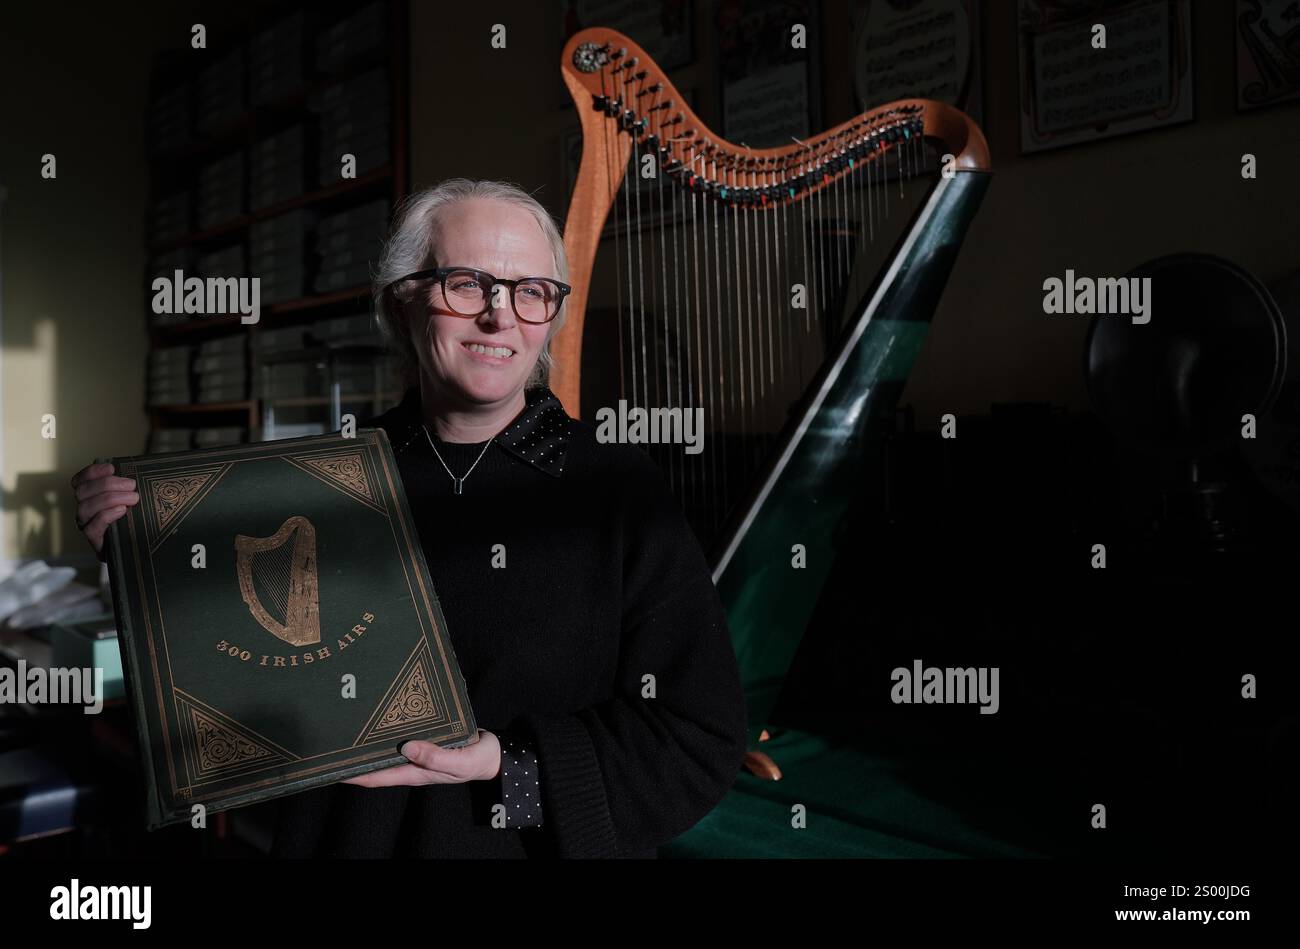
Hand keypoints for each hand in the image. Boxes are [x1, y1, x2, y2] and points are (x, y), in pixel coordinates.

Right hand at [70, 461, 139, 559]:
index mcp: (90, 497)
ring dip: (110, 498)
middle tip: (132, 485)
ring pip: (85, 507)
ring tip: (133, 498)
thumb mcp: (132, 499)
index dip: (92, 472)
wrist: (137, 548)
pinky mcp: (94, 541)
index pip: (80, 480)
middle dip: (108, 484)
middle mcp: (84, 510)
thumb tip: (138, 471)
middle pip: (83, 491)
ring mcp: (87, 525)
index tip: (112, 468)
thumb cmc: (134, 519)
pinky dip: (106, 515)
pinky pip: (92, 527)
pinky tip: (122, 510)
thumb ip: (128, 487)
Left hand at [342, 729, 501, 787]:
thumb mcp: (460, 762)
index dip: (353, 774)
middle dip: (356, 754)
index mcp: (416, 772)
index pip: (377, 776)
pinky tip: (383, 711)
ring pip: (388, 745)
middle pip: (377, 760)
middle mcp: (412, 762)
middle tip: (333, 737)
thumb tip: (407, 748)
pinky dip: (391, 725)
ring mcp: (418, 750)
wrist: (495, 753)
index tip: (331, 766)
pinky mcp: (426, 736)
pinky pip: (403, 732)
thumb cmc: (478, 760)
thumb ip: (436, 757)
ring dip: (371, 738)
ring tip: (350, 722)